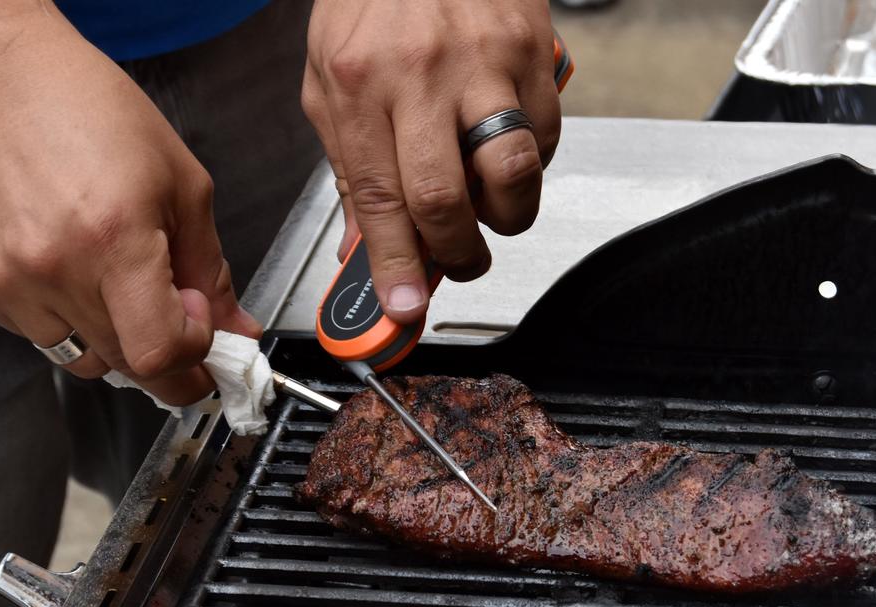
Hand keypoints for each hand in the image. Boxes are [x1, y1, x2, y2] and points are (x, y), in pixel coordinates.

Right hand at [0, 3, 260, 404]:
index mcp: (113, 237)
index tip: (203, 326)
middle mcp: (51, 266)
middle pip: (125, 364)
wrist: (2, 76)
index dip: (194, 353)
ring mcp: (5, 279)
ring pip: (82, 358)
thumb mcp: (182, 185)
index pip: (160, 353)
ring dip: (117, 339)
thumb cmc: (93, 112)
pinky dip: (71, 319)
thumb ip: (212, 269)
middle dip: (167, 353)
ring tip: (121, 282)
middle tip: (180, 318)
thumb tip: (237, 328)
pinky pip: (39, 335)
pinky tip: (78, 271)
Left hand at [303, 0, 560, 322]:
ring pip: (514, 172)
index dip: (394, 265)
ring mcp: (485, 62)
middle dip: (458, 254)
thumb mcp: (330, 79)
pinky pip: (546, 137)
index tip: (404, 307)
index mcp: (358, 84)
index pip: (378, 199)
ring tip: (491, 205)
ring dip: (508, 214)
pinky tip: (505, 146)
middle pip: (446, 199)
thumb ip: (346, 165)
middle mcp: (421, 74)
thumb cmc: (373, 2)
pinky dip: (530, 163)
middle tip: (460, 262)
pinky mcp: (534, 53)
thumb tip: (364, 244)